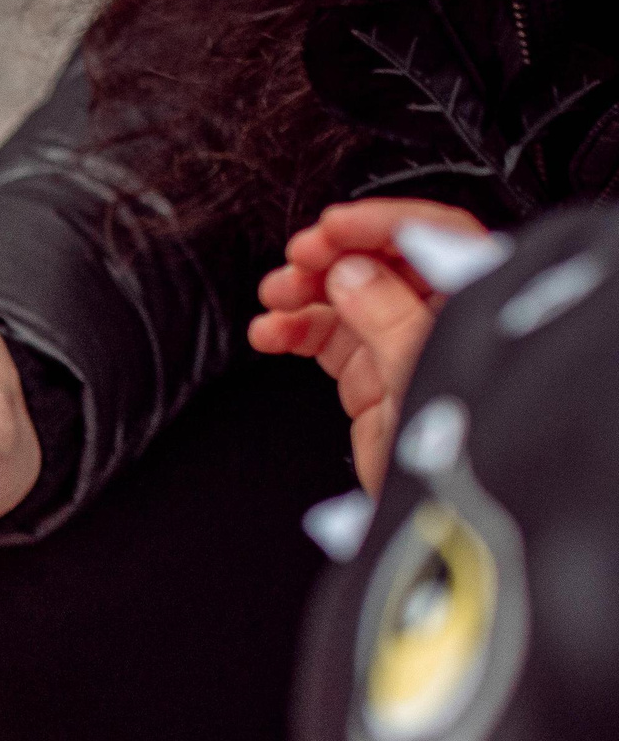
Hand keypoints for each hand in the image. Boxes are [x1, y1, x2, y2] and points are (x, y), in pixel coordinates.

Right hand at [251, 198, 481, 492]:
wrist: (433, 516)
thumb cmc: (455, 449)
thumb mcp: (423, 370)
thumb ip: (388, 316)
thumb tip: (352, 272)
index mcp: (471, 303)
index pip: (431, 238)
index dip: (382, 224)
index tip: (333, 226)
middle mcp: (435, 317)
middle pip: (381, 262)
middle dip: (333, 255)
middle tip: (298, 259)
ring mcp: (397, 345)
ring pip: (344, 296)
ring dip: (303, 292)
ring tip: (275, 296)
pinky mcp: (366, 377)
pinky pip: (323, 338)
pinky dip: (292, 330)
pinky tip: (270, 331)